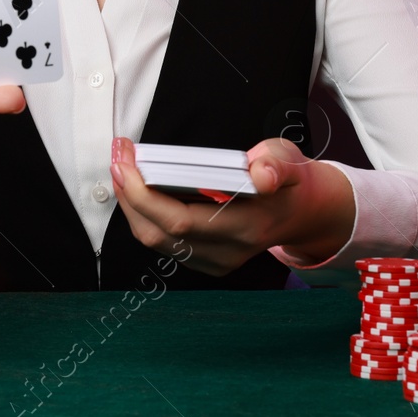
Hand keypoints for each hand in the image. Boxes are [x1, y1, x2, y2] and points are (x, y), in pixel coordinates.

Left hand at [108, 137, 354, 275]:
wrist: (299, 210)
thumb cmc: (288, 180)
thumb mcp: (290, 160)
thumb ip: (276, 163)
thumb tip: (261, 174)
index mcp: (246, 226)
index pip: (180, 220)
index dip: (144, 193)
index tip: (127, 159)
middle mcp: (226, 252)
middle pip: (158, 232)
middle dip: (128, 193)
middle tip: (118, 155)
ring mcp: (214, 261)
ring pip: (154, 240)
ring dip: (130, 203)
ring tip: (121, 166)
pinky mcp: (204, 260)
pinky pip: (161, 241)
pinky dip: (142, 213)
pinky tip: (136, 185)